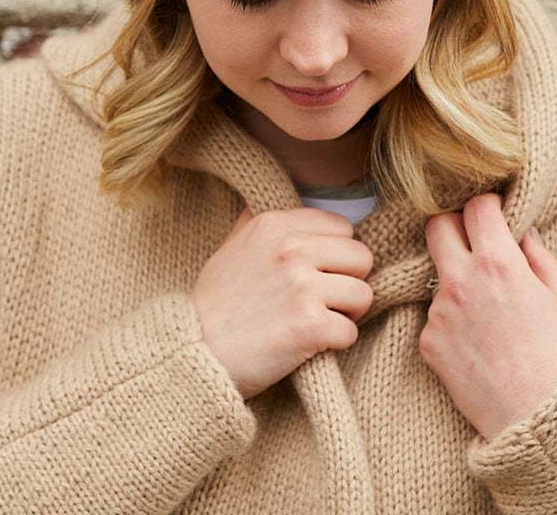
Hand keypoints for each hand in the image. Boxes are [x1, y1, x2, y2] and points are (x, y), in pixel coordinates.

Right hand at [192, 208, 373, 398]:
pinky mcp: (310, 326)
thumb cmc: (213, 304)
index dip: (336, 254)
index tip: (320, 273)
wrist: (193, 354)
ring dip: (346, 314)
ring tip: (319, 322)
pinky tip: (311, 345)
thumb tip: (274, 203)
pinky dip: (336, 344)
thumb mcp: (230, 248)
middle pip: (362, 257)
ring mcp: (302, 287)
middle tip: (326, 300)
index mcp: (274, 224)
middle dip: (349, 281)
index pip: (343, 228)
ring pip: (363, 295)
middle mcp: (292, 249)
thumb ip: (256, 223)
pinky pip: (351, 332)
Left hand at [419, 193, 556, 439]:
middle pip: (436, 225)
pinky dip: (453, 322)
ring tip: (489, 314)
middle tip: (475, 242)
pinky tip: (479, 343)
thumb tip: (522, 232)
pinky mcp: (428, 343)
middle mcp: (461, 281)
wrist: (543, 424)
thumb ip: (539, 256)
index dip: (488, 206)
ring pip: (437, 276)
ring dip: (457, 281)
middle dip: (454, 226)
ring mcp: (439, 312)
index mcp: (499, 262)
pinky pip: (435, 318)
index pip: (476, 206)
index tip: (495, 214)